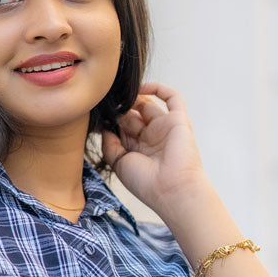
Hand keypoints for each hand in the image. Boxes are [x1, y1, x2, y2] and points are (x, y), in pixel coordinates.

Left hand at [100, 81, 206, 217]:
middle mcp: (151, 138)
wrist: (171, 189)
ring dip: (133, 99)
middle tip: (109, 107)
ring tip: (121, 99)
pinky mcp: (178, 121)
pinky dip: (158, 88)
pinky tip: (141, 87)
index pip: (122, 128)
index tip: (98, 117)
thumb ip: (109, 144)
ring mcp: (165, 128)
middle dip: (120, 110)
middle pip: (132, 115)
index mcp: (138, 150)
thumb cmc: (145, 182)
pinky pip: (172, 98)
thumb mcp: (119, 163)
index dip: (110, 121)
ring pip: (147, 105)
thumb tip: (104, 126)